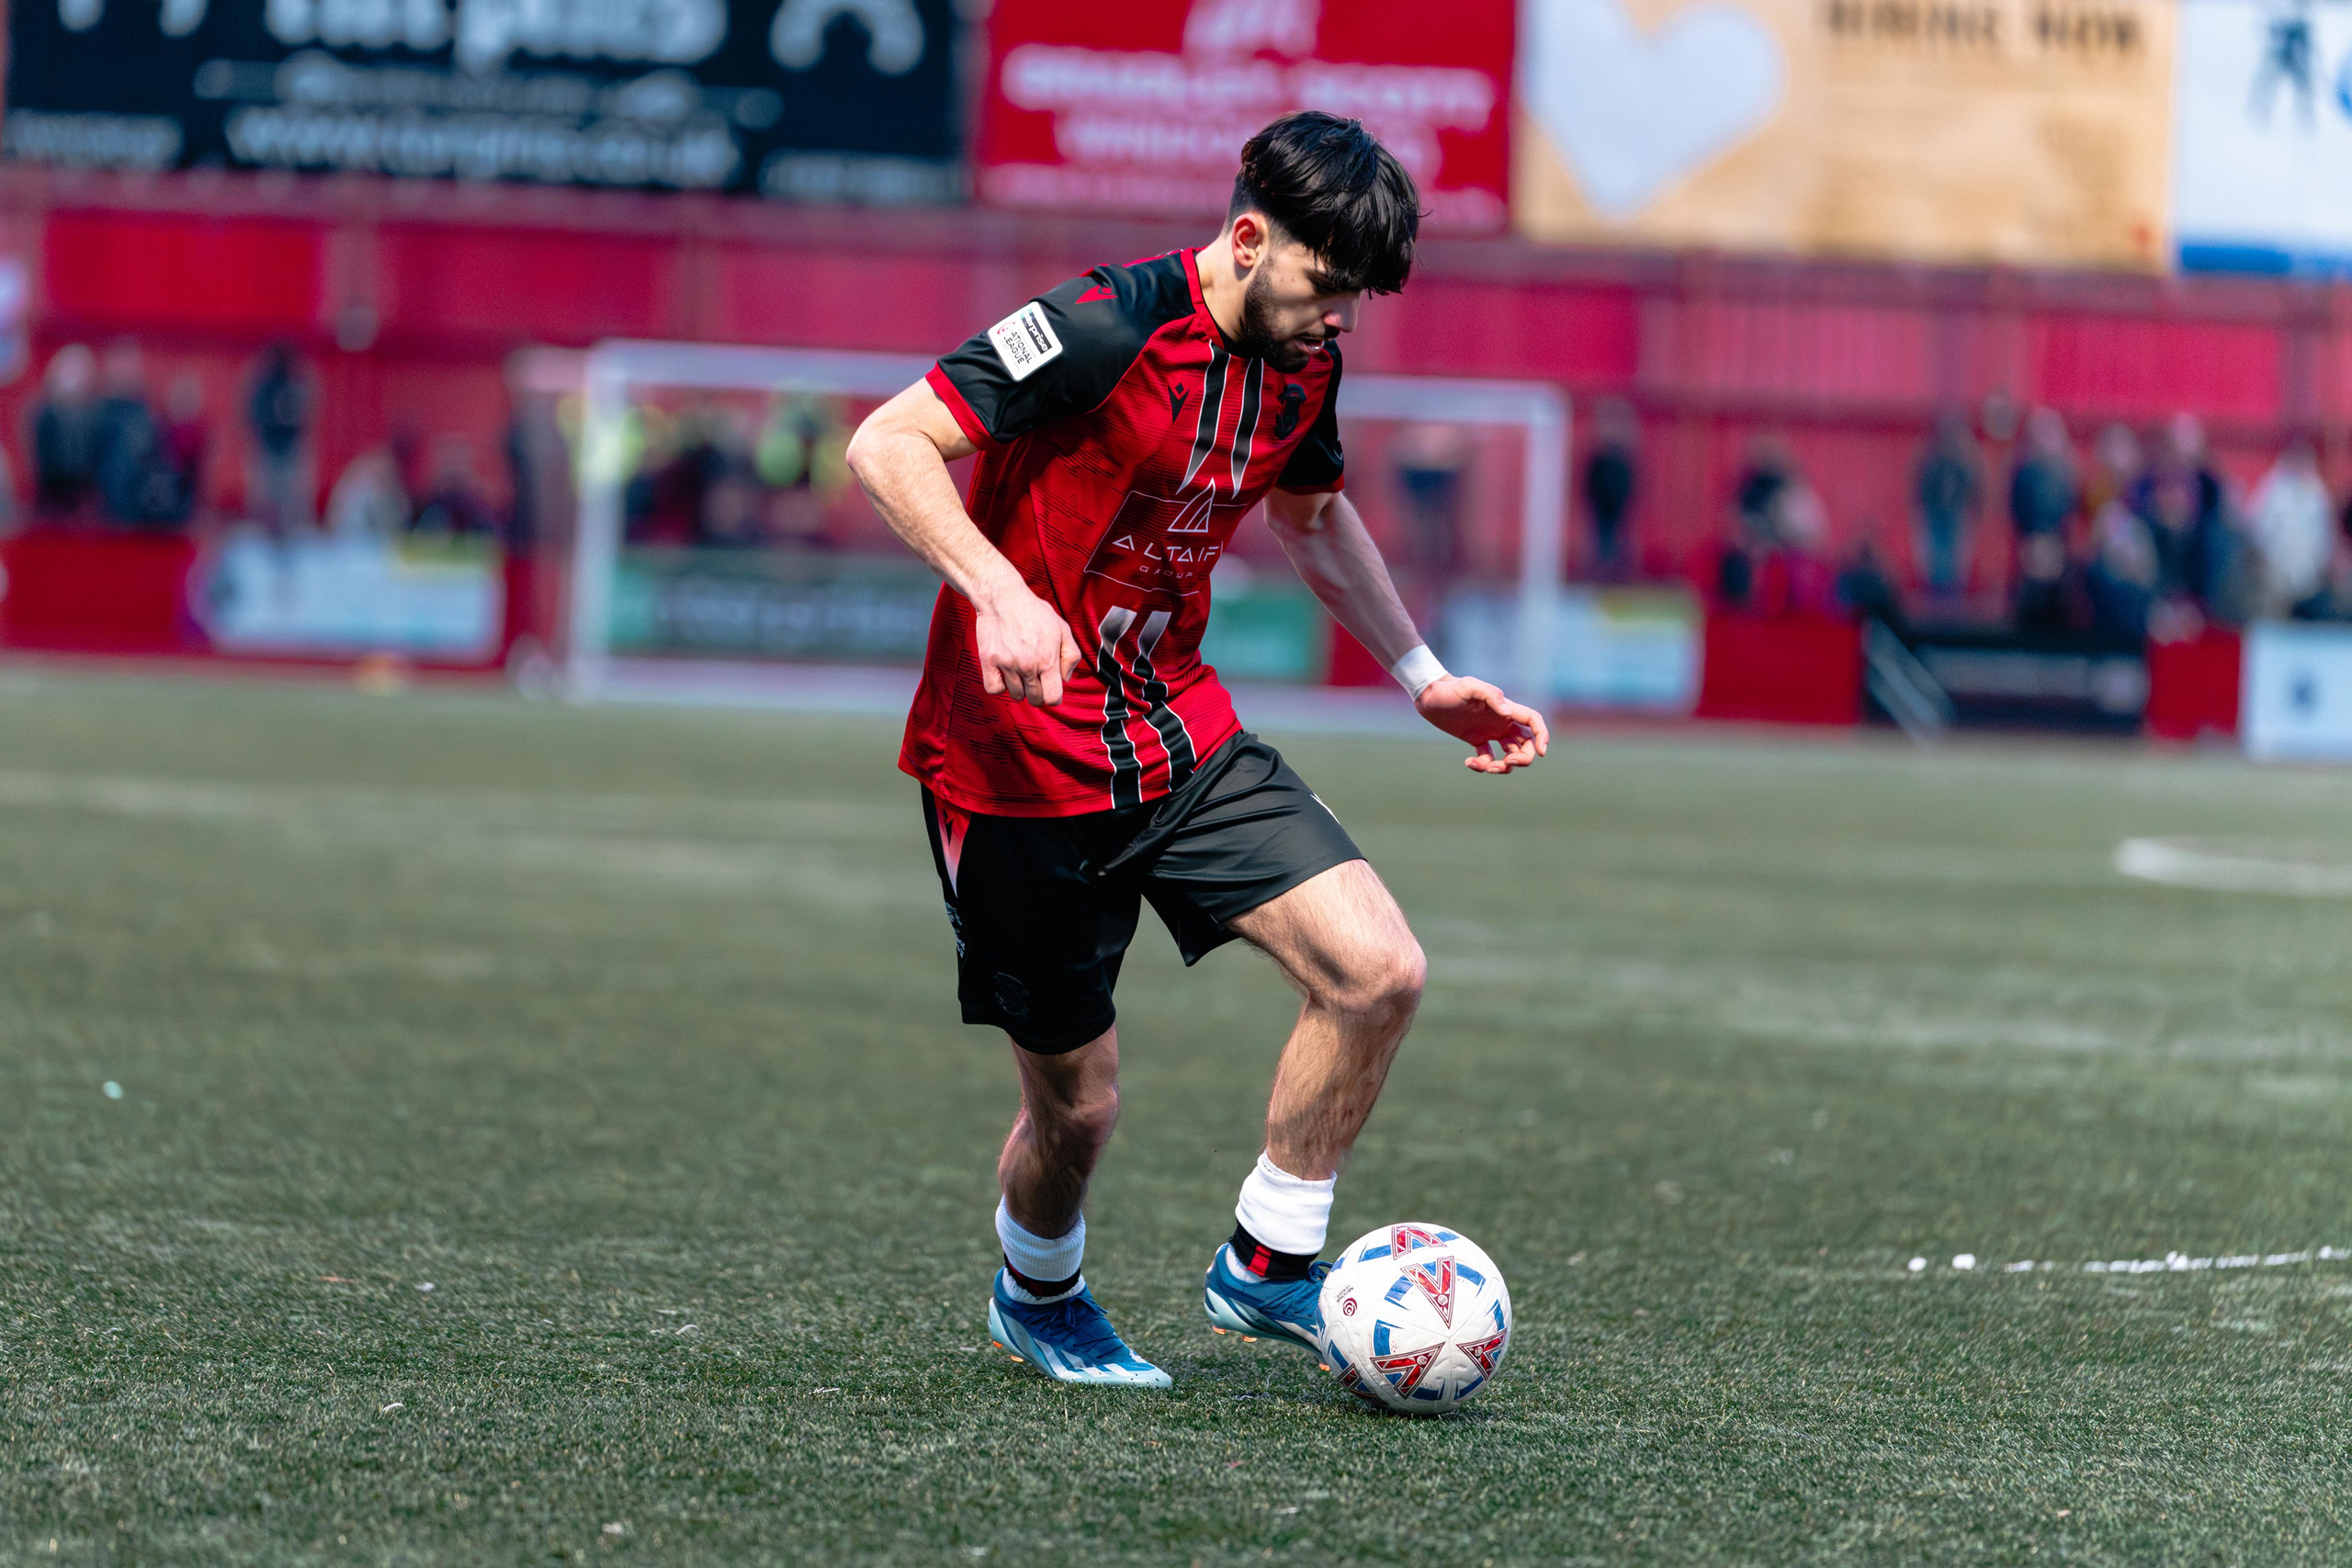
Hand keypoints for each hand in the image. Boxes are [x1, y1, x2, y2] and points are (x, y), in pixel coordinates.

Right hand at [973, 581, 1082, 705]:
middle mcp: (1028, 666)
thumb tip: (1066, 678)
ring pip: (1015, 695)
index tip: (1048, 687)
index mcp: (1048, 660)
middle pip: (1034, 699)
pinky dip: (999, 685)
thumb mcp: (1062, 628)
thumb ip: (1070, 655)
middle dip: (1037, 692)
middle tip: (1033, 677)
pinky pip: (994, 689)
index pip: (1053, 698)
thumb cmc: (1033, 611)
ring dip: (1018, 687)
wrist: (1003, 596)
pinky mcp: (989, 661)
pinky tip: (1003, 673)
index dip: (1052, 696)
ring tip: (1018, 670)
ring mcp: (1007, 665)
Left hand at [1414, 676, 1549, 773]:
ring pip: (1509, 754)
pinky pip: (1488, 758)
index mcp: (1505, 709)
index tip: (1543, 753)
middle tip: (1506, 763)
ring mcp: (1490, 731)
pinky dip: (1482, 765)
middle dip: (1523, 758)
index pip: (1533, 721)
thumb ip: (1490, 695)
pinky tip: (1468, 763)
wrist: (1430, 695)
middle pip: (1526, 744)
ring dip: (1503, 766)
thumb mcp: (1469, 687)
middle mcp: (1502, 721)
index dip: (1542, 736)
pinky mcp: (1476, 739)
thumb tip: (1507, 713)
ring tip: (1486, 767)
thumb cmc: (1450, 688)